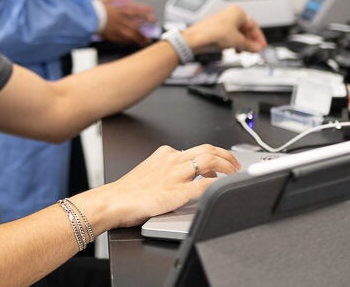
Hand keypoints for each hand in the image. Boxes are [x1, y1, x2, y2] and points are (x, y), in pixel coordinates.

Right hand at [85, 144, 239, 227]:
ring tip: (235, 174)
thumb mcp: (150, 171)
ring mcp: (175, 175)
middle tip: (236, 165)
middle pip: (208, 150)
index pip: (197, 149)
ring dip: (227, 167)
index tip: (223, 161)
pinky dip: (218, 184)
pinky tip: (224, 187)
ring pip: (209, 162)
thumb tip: (187, 177)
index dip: (215, 154)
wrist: (113, 201)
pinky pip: (204, 185)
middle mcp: (172, 160)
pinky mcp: (177, 192)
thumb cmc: (128, 192)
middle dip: (226, 156)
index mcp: (165, 154)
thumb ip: (168, 169)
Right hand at [99, 0, 155, 46]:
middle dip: (147, 27)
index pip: (138, 10)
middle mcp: (122, 19)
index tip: (152, 13)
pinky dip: (131, 42)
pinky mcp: (113, 35)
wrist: (88, 17)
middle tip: (153, 30)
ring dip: (141, 38)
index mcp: (121, 9)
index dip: (146, 12)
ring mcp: (118, 28)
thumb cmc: (97, 8)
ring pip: (133, 34)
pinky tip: (134, 43)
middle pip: (138, 24)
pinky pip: (125, 39)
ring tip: (146, 41)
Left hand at [182, 5, 266, 54]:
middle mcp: (230, 14)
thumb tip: (256, 48)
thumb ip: (250, 46)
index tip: (261, 46)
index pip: (253, 25)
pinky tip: (234, 50)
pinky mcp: (216, 29)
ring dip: (242, 43)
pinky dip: (233, 43)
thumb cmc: (214, 33)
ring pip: (237, 33)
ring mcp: (223, 21)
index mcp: (237, 12)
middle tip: (255, 50)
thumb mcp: (237, 41)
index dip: (258, 38)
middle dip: (250, 41)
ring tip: (244, 51)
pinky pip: (229, 36)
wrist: (196, 38)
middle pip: (245, 29)